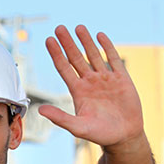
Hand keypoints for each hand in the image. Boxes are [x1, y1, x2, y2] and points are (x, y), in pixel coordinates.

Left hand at [38, 25, 144, 151]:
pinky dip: (107, 47)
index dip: (57, 54)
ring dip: (86, 41)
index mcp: (78, 91)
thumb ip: (60, 118)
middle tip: (59, 28)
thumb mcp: (78, 127)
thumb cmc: (99, 134)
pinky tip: (100, 36)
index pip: (64, 68)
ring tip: (78, 27)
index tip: (48, 40)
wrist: (124, 136)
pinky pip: (113, 59)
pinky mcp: (122, 79)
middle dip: (68, 43)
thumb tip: (40, 110)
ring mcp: (105, 79)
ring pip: (94, 55)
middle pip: (76, 58)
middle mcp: (89, 82)